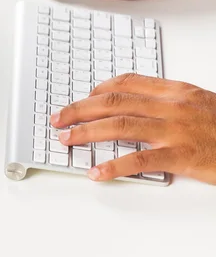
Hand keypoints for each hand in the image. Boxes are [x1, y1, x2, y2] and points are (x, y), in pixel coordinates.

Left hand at [50, 74, 215, 183]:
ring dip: (88, 132)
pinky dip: (115, 166)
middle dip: (80, 109)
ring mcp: (177, 130)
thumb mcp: (197, 104)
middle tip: (59, 118)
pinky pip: (141, 160)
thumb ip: (165, 102)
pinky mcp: (183, 156)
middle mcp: (172, 106)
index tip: (81, 99)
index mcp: (175, 91)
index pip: (127, 82)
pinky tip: (97, 173)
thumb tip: (132, 107)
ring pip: (121, 125)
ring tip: (67, 139)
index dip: (97, 90)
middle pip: (115, 102)